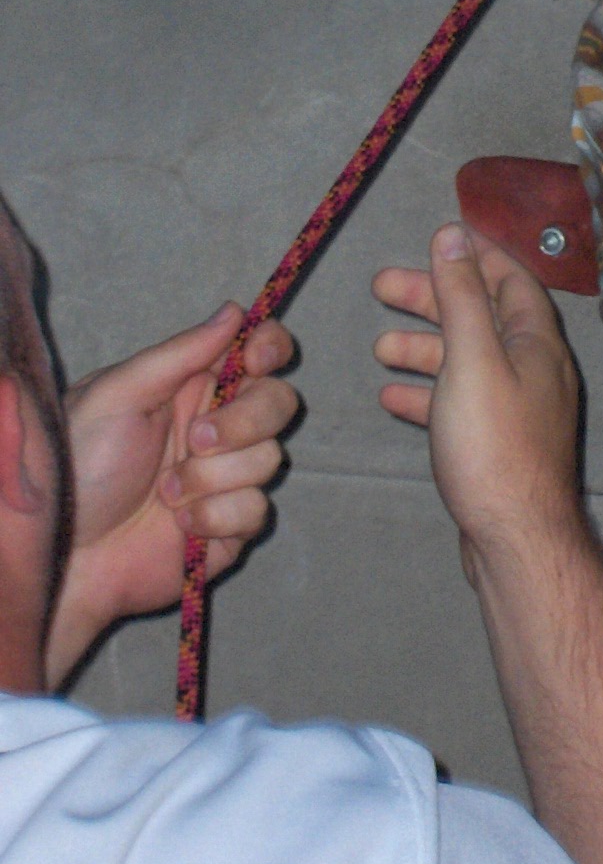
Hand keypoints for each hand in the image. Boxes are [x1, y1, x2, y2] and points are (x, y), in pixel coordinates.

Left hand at [47, 305, 297, 683]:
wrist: (63, 553)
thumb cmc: (77, 465)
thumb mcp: (117, 395)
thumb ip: (179, 352)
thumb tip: (235, 309)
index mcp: (193, 387)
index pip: (260, 352)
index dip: (271, 348)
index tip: (256, 359)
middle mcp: (219, 427)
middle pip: (279, 402)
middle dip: (244, 421)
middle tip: (195, 439)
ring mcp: (228, 478)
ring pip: (269, 459)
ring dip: (213, 477)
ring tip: (164, 493)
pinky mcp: (231, 527)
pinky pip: (257, 511)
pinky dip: (216, 516)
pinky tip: (178, 525)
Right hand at [374, 226, 583, 575]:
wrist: (515, 537)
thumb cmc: (495, 445)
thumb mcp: (472, 359)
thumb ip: (461, 297)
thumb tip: (452, 235)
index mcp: (537, 341)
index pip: (509, 278)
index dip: (475, 254)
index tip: (438, 237)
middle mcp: (533, 369)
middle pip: (480, 317)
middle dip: (432, 298)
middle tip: (380, 286)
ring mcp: (516, 408)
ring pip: (465, 362)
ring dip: (423, 348)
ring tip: (378, 345)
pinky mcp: (496, 444)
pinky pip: (458, 404)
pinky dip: (426, 394)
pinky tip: (390, 396)